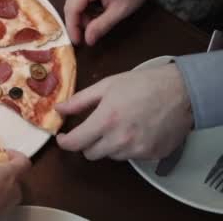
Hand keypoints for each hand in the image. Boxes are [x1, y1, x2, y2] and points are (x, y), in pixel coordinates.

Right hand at [0, 150, 30, 220]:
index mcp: (9, 173)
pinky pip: (0, 202)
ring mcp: (9, 204)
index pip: (24, 161)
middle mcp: (14, 189)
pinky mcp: (2, 215)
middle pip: (15, 176)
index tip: (5, 153)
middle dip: (2, 171)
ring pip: (8, 190)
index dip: (16, 155)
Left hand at [56, 64, 192, 160]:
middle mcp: (120, 140)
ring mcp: (138, 150)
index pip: (76, 143)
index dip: (64, 142)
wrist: (182, 91)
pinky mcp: (152, 156)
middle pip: (91, 154)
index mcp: (105, 121)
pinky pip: (131, 157)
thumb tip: (59, 109)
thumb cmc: (143, 84)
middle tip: (94, 127)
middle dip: (87, 142)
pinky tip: (137, 131)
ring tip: (120, 125)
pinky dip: (129, 147)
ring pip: (111, 156)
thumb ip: (80, 100)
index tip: (63, 137)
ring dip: (109, 145)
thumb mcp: (107, 85)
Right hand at [64, 0, 158, 45]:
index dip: (72, 26)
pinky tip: (93, 8)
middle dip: (77, 20)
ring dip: (80, 12)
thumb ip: (102, 25)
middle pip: (69, 3)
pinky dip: (82, 3)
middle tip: (88, 32)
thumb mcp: (121, 10)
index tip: (76, 41)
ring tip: (95, 19)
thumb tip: (88, 40)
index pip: (72, 7)